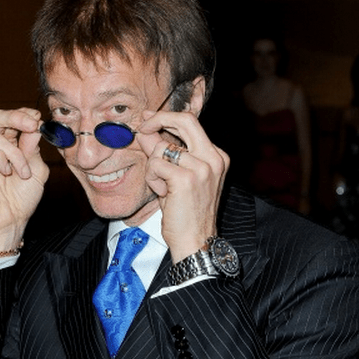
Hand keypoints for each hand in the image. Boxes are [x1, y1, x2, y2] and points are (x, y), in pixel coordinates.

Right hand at [0, 108, 49, 252]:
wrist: (12, 221)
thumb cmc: (23, 197)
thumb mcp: (37, 170)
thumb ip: (34, 149)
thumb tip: (35, 125)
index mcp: (10, 144)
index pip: (13, 119)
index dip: (24, 114)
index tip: (38, 118)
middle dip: (16, 117)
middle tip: (32, 124)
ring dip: (15, 155)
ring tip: (23, 173)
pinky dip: (0, 160)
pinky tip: (7, 173)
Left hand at [138, 111, 229, 262]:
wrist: (196, 241)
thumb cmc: (186, 212)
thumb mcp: (176, 177)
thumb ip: (164, 151)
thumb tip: (146, 130)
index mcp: (216, 156)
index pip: (191, 123)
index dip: (166, 117)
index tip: (149, 118)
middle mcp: (213, 157)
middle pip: (184, 120)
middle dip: (158, 119)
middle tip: (143, 128)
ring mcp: (202, 167)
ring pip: (161, 148)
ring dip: (153, 167)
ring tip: (163, 188)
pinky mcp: (186, 178)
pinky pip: (155, 165)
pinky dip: (152, 179)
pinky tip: (163, 194)